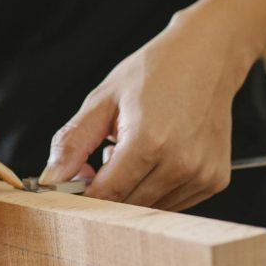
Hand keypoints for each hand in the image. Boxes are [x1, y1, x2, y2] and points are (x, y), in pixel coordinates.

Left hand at [39, 10, 242, 210]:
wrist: (208, 56)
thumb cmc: (155, 72)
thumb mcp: (103, 100)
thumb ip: (73, 143)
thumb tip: (51, 179)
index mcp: (149, 142)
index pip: (105, 196)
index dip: (83, 196)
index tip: (72, 185)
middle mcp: (180, 164)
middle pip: (127, 207)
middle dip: (106, 193)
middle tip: (102, 160)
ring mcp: (201, 175)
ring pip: (149, 209)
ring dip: (132, 191)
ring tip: (133, 153)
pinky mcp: (215, 181)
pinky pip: (173, 203)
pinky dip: (155, 189)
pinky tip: (155, 160)